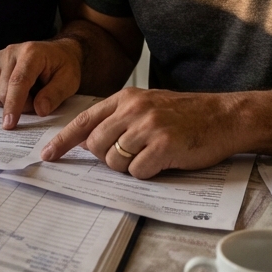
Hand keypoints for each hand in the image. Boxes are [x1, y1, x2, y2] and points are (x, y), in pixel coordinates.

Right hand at [0, 38, 82, 129]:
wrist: (57, 53)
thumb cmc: (63, 67)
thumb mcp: (69, 81)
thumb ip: (55, 95)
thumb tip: (40, 110)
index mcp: (31, 53)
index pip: (18, 82)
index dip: (13, 104)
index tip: (9, 124)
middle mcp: (11, 52)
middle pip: (4, 91)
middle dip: (20, 105)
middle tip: (38, 100)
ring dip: (10, 103)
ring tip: (28, 93)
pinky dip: (1, 99)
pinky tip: (15, 92)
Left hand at [41, 88, 235, 178]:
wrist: (224, 116)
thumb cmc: (186, 115)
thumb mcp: (148, 105)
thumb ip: (118, 118)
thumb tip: (87, 140)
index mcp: (126, 98)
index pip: (84, 121)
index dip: (62, 141)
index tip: (47, 155)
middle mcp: (133, 110)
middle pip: (95, 146)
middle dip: (106, 159)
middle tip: (131, 156)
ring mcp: (148, 127)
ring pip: (114, 161)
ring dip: (129, 167)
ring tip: (152, 155)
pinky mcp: (163, 146)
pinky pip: (138, 172)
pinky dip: (148, 173)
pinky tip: (164, 161)